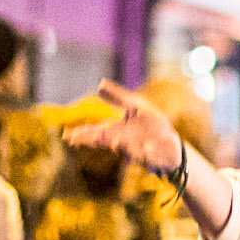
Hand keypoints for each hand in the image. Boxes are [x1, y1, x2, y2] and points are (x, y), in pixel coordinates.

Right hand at [65, 83, 186, 173]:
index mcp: (118, 131)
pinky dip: (146, 152)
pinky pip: (149, 154)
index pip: (97, 131)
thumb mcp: (134, 107)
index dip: (83, 134)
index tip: (68, 136)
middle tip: (84, 139)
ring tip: (114, 143)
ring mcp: (138, 150)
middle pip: (107, 141)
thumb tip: (100, 84)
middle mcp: (124, 141)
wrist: (171, 145)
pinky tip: (145, 148)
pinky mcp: (154, 155)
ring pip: (127, 148)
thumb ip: (117, 97)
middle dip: (97, 140)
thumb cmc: (150, 126)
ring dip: (120, 145)